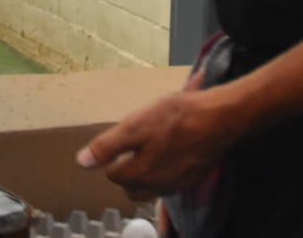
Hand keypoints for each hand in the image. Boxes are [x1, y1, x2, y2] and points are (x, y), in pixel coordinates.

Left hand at [75, 77, 242, 201]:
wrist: (220, 118)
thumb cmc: (178, 117)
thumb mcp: (135, 125)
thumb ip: (107, 146)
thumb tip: (82, 163)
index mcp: (141, 174)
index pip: (112, 175)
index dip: (110, 157)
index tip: (118, 141)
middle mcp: (158, 186)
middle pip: (131, 186)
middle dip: (127, 170)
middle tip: (131, 146)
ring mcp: (178, 184)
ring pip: (151, 186)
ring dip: (145, 173)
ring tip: (149, 149)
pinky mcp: (193, 177)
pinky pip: (170, 181)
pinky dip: (165, 171)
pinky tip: (169, 151)